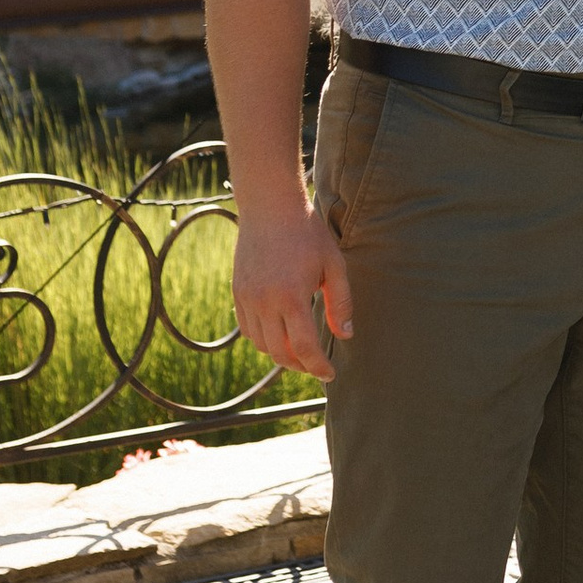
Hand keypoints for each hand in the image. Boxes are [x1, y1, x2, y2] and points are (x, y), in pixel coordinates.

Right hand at [231, 195, 352, 383]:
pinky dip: (264, 339)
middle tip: (317, 367)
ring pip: (261, 345)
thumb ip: (341, 303)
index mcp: (291, 297)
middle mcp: (264, 303)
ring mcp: (247, 299)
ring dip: (281, 354)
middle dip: (301, 366)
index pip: (304, 348)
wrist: (270, 207)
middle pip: (280, 353)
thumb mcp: (334, 265)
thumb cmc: (308, 234)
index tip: (330, 374)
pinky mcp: (237, 292)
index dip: (318, 366)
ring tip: (300, 353)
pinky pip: (247, 329)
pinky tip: (280, 334)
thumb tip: (345, 335)